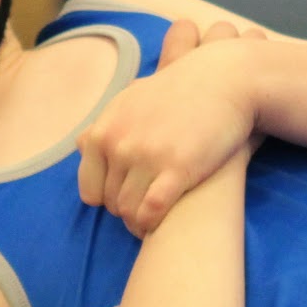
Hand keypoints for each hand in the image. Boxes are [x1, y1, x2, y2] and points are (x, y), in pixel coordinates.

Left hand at [77, 19, 266, 235]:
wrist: (223, 81)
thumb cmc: (180, 91)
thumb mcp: (132, 98)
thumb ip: (105, 124)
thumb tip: (83, 143)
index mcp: (104, 131)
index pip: (90, 190)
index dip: (110, 200)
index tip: (131, 198)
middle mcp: (119, 145)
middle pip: (112, 204)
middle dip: (130, 211)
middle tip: (151, 209)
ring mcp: (147, 157)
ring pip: (129, 212)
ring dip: (142, 223)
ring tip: (159, 222)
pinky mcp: (177, 169)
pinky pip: (151, 213)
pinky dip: (154, 225)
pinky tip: (167, 223)